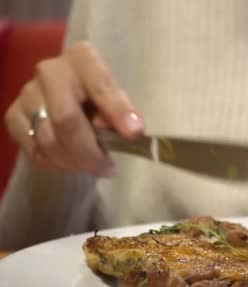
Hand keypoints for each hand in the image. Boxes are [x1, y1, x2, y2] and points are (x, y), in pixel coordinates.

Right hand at [4, 41, 143, 176]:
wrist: (71, 96)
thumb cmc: (102, 98)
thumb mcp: (118, 98)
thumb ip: (121, 111)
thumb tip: (127, 131)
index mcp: (82, 58)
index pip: (100, 86)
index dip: (117, 111)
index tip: (135, 133)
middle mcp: (50, 70)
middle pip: (66, 118)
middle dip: (89, 151)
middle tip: (106, 168)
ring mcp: (27, 92)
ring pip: (47, 138)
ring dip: (73, 161)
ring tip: (91, 167)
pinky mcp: (13, 115)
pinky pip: (32, 148)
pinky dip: (54, 162)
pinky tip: (70, 162)